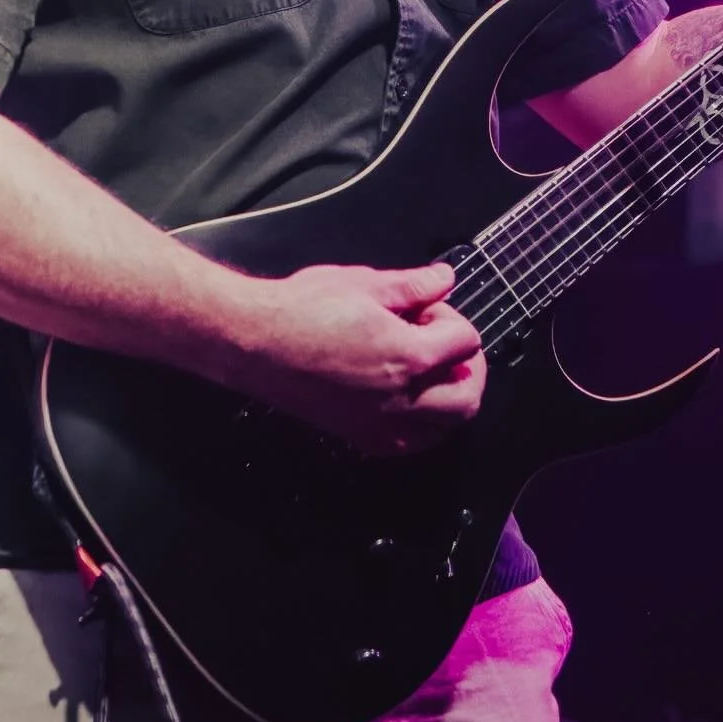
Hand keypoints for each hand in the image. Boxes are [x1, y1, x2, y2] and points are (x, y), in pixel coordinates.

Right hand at [222, 261, 485, 455]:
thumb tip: (444, 278)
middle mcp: (400, 400)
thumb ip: (414, 285)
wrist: (255, 341)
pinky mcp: (360, 437)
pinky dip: (424, 424)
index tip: (426, 308)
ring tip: (433, 371)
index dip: (450, 317)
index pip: (465, 342)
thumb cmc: (301, 310)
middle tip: (447, 343)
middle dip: (467, 366)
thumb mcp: (365, 283)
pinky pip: (412, 443)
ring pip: (445, 427)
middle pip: (467, 397)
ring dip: (450, 399)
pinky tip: (410, 399)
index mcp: (407, 357)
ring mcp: (380, 425)